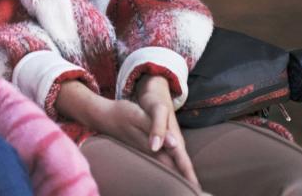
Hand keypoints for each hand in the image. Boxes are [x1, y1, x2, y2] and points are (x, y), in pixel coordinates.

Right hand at [54, 79, 199, 188]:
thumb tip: (173, 144)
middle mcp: (152, 152)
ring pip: (166, 167)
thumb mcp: (139, 117)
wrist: (103, 116)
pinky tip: (172, 174)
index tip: (196, 187)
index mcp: (154, 145)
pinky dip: (169, 170)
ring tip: (189, 187)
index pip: (176, 162)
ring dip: (177, 176)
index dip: (188, 174)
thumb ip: (156, 129)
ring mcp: (147, 152)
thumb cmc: (122, 113)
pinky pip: (159, 163)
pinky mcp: (143, 150)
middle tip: (198, 192)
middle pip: (172, 169)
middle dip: (184, 180)